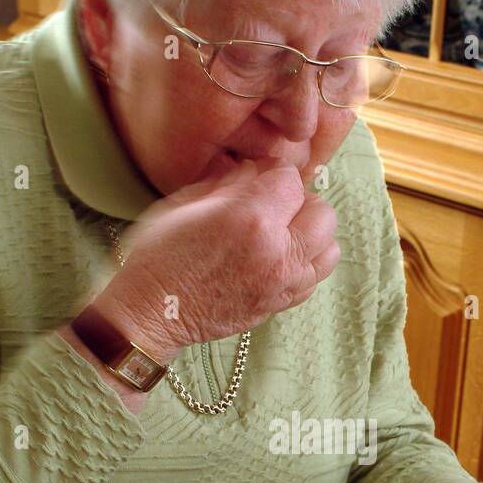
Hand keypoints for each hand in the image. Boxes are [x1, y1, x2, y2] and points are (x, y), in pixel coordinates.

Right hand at [91, 156, 339, 361]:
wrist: (154, 312)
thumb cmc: (160, 255)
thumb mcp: (186, 203)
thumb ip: (230, 183)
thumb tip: (256, 171)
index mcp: (253, 218)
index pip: (292, 180)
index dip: (276, 173)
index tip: (261, 177)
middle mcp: (278, 252)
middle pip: (323, 213)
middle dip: (301, 203)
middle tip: (275, 205)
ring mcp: (283, 283)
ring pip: (329, 249)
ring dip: (311, 235)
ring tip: (283, 234)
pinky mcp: (281, 305)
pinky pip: (315, 279)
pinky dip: (305, 264)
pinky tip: (279, 259)